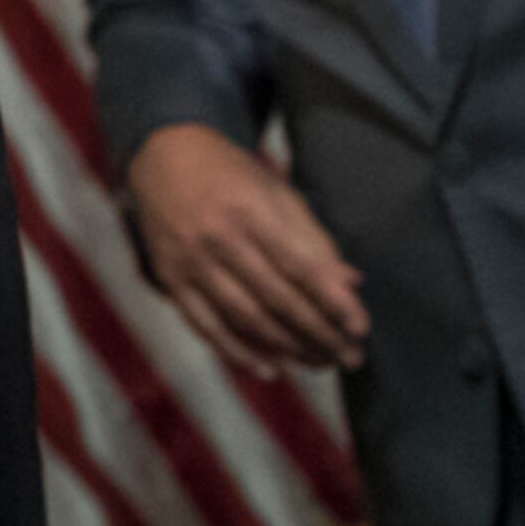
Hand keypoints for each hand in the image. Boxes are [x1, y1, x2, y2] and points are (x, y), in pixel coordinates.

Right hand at [124, 124, 368, 376]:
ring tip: (320, 363)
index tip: (360, 327)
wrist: (163, 156)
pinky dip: (237, 351)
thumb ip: (312, 238)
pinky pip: (205, 325)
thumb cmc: (232, 174)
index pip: (299, 265)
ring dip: (287, 348)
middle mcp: (217, 237)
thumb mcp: (276, 191)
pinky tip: (270, 369)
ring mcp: (190, 262)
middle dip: (318, 332)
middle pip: (275, 298)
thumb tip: (350, 285)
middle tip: (350, 357)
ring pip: (244, 317)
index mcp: (249, 209)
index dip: (332, 300)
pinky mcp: (171, 279)